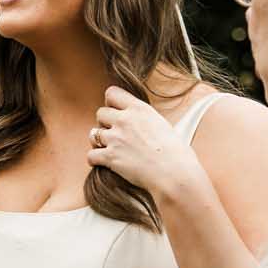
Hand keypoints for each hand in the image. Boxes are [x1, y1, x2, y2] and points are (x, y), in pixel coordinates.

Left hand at [87, 86, 204, 195]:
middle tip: (114, 134)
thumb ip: (146, 120)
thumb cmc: (177, 154)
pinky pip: (91, 155)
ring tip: (107, 148)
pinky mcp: (110, 157)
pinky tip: (102, 163)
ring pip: (93, 134)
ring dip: (98, 141)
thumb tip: (141, 124)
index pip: (112, 93)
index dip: (111, 103)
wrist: (174, 174)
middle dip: (105, 123)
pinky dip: (94, 160)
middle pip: (100, 113)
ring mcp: (116, 138)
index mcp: (140, 109)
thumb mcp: (163, 126)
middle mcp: (125, 120)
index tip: (116, 112)